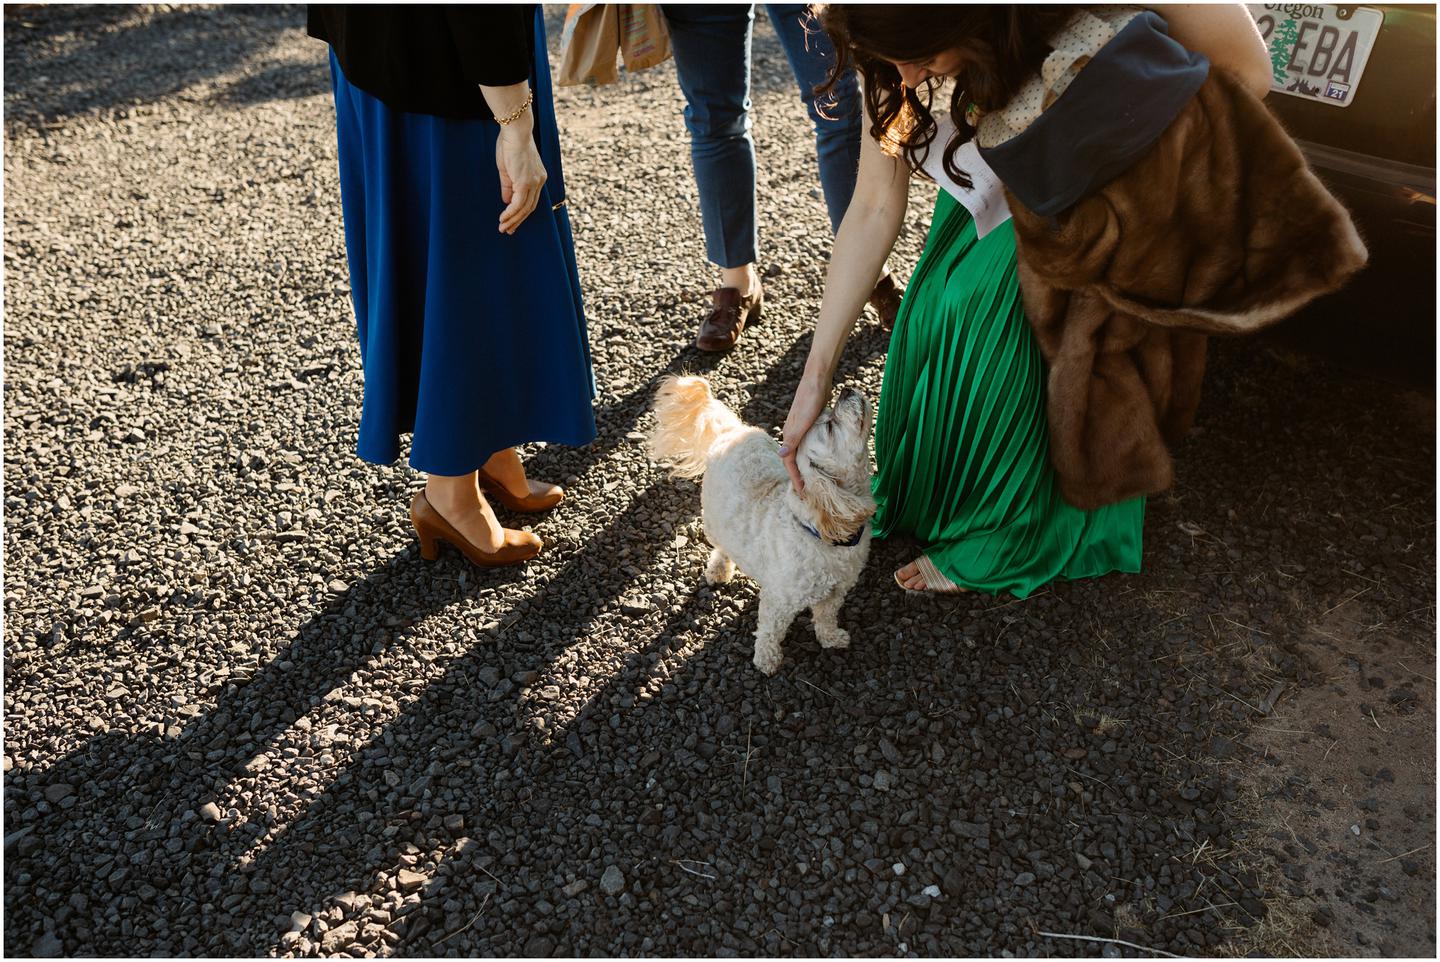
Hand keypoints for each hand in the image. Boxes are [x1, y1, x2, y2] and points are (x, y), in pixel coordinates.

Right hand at [495, 121, 546, 233]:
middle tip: (509, 230)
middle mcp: (539, 181)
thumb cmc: (510, 144)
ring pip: (525, 209)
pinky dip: (511, 213)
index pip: (531, 199)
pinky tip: (503, 219)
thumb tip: (506, 202)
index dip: (522, 212)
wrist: (515, 132)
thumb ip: (508, 186)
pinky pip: (518, 204)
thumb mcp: (508, 169)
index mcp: (538, 177)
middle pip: (530, 208)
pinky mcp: (525, 183)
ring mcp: (534, 183)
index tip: (513, 220)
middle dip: (519, 220)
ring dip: (513, 220)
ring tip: (503, 228)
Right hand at [779, 372, 830, 493]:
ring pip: (800, 452)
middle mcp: (793, 433)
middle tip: (806, 491)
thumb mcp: (803, 421)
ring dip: (803, 466)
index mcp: (790, 434)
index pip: (789, 462)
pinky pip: (807, 445)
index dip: (795, 478)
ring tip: (811, 479)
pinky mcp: (810, 424)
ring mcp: (801, 429)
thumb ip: (793, 438)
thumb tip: (781, 455)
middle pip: (792, 459)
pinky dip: (810, 455)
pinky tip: (818, 458)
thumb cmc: (810, 400)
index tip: (802, 493)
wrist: (817, 380)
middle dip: (797, 476)